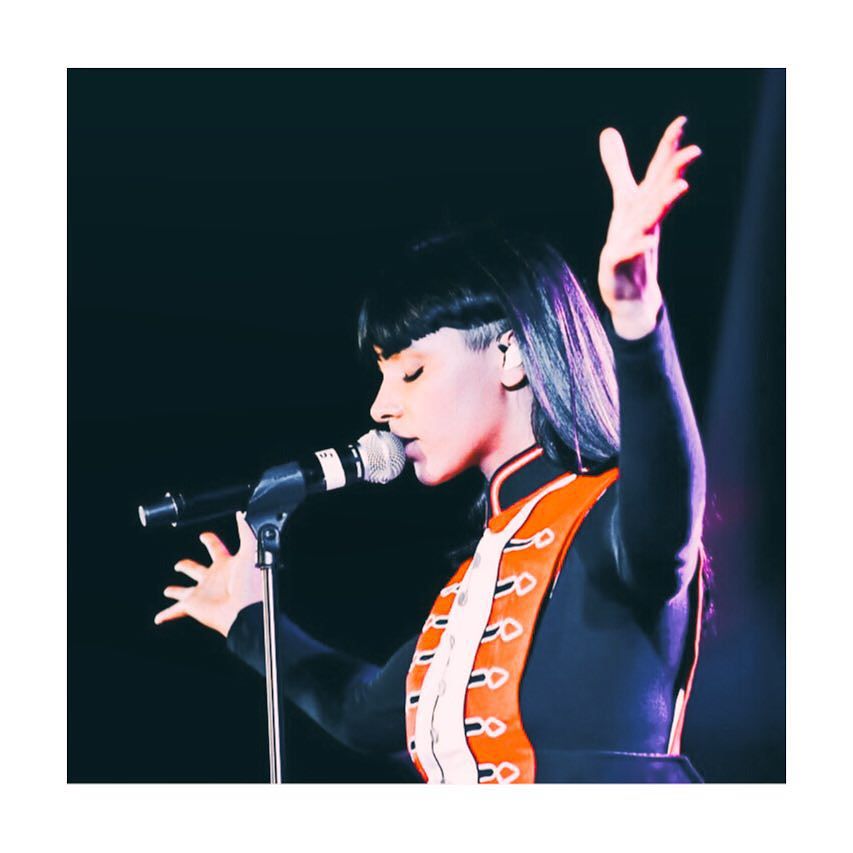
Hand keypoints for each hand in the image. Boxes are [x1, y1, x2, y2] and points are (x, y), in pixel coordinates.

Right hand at [154, 512, 262, 637]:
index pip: (216, 548)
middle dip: (186, 565)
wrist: (247, 610)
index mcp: (227, 565)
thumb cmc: (252, 584)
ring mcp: (203, 593)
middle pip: (196, 569)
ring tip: (168, 591)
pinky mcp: (194, 605)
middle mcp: (214, 579)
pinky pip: (175, 611)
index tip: (204, 536)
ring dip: (176, 591)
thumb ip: (246, 531)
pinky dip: (166, 614)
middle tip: (179, 564)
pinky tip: (159, 618)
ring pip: (184, 591)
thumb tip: (243, 513)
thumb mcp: (250, 550)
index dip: (209, 540)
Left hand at [598, 116, 701, 338]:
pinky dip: (640, 247)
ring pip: (651, 220)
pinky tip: (647, 242)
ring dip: (665, 203)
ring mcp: (636, 240)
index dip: (669, 147)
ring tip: (682, 187)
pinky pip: (631, 253)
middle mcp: (645, 219)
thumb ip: (618, 167)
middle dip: (676, 171)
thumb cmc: (630, 243)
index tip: (681, 121)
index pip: (660, 172)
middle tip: (695, 151)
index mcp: (646, 203)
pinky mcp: (621, 262)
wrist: (630, 293)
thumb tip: (608, 130)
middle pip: (661, 192)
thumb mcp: (624, 202)